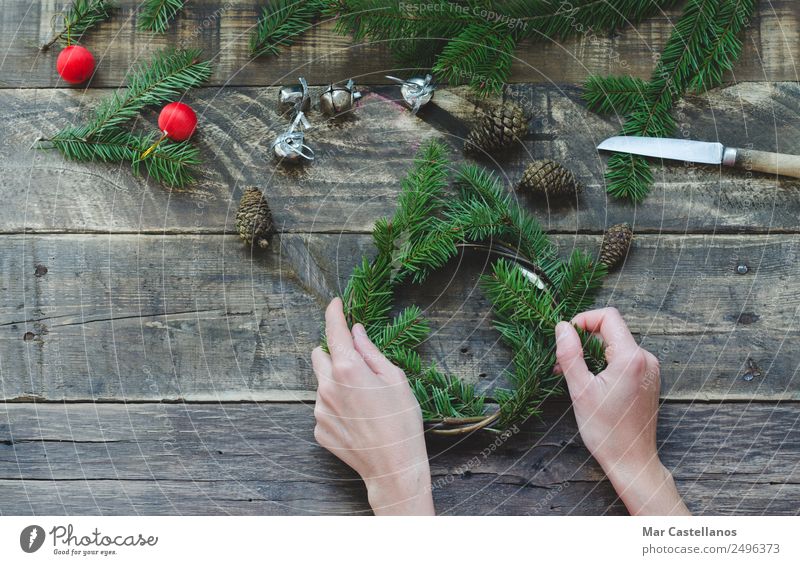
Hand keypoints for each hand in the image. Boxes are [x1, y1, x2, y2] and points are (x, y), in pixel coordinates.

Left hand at [311, 298, 434, 514]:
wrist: (393, 466)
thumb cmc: (401, 420)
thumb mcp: (394, 379)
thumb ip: (371, 352)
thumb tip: (356, 332)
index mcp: (348, 369)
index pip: (333, 332)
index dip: (334, 314)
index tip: (335, 303)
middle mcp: (327, 387)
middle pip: (320, 356)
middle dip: (334, 353)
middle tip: (358, 365)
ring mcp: (320, 410)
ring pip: (322, 384)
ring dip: (337, 383)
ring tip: (364, 402)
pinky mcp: (319, 429)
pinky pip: (324, 408)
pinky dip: (337, 407)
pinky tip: (358, 420)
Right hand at [555, 308, 689, 515]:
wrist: (632, 461)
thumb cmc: (606, 431)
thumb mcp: (580, 390)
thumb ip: (570, 354)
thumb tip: (562, 327)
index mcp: (631, 358)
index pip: (608, 316)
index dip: (583, 320)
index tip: (565, 337)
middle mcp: (645, 359)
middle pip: (610, 331)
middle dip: (583, 342)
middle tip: (562, 364)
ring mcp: (649, 370)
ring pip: (614, 346)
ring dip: (591, 355)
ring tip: (572, 376)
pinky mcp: (648, 380)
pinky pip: (622, 360)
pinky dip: (603, 365)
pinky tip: (589, 383)